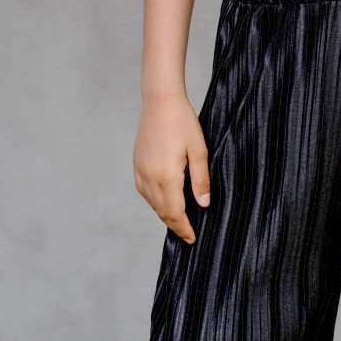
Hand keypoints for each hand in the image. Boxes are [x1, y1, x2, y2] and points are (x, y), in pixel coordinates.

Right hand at [133, 91, 211, 243]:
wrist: (160, 101)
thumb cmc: (182, 122)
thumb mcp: (199, 150)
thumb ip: (201, 179)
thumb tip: (204, 205)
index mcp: (167, 176)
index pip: (175, 213)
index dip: (184, 229)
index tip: (193, 239)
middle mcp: (149, 178)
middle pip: (162, 211)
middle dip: (175, 225)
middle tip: (188, 234)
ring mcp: (140, 171)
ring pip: (152, 203)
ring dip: (165, 214)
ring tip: (179, 220)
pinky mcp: (137, 164)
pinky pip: (144, 191)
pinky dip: (155, 201)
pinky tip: (164, 200)